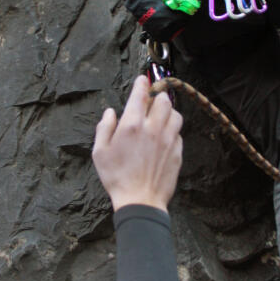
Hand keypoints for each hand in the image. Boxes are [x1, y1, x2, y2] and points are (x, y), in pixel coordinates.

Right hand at [92, 74, 183, 211]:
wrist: (140, 200)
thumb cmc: (117, 178)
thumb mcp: (100, 152)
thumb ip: (104, 128)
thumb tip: (110, 113)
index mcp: (132, 125)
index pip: (140, 95)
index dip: (141, 84)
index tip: (142, 80)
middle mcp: (153, 128)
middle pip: (164, 100)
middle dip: (158, 96)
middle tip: (151, 101)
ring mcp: (168, 140)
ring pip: (176, 114)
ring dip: (168, 112)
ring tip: (160, 117)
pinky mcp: (178, 152)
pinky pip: (179, 133)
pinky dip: (173, 130)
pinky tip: (164, 137)